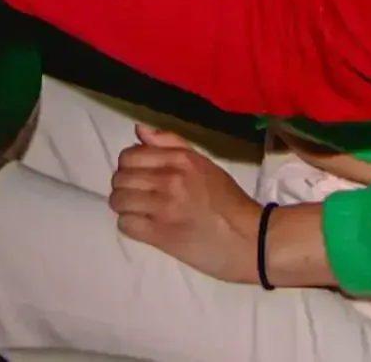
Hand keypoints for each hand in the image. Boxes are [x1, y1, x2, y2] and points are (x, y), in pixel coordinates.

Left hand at [109, 125, 264, 283]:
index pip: (129, 156)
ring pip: (118, 200)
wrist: (252, 240)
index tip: (140, 178)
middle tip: (141, 198)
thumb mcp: (204, 165)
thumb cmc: (229, 202)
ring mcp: (163, 207)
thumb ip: (170, 144)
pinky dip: (130, 226)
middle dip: (125, 188)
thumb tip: (138, 130)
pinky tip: (144, 227)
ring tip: (142, 213)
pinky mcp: (161, 235)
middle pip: (119, 178)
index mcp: (180, 160)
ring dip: (126, 207)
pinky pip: (126, 224)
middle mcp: (169, 179)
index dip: (129, 168)